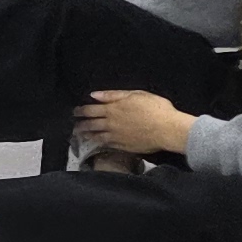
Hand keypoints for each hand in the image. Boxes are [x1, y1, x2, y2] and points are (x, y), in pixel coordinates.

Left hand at [77, 89, 197, 159]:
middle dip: (80, 124)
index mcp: (113, 108)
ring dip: (86, 135)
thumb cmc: (156, 108)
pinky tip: (96, 143)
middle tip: (74, 125)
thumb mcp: (136, 95)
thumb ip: (113, 95)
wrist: (167, 130)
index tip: (75, 111)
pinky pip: (106, 145)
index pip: (91, 110)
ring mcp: (116, 136)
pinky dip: (98, 143)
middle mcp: (111, 123)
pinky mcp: (122, 146)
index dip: (81, 110)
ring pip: (96, 136)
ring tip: (80, 135)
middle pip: (90, 124)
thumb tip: (95, 95)